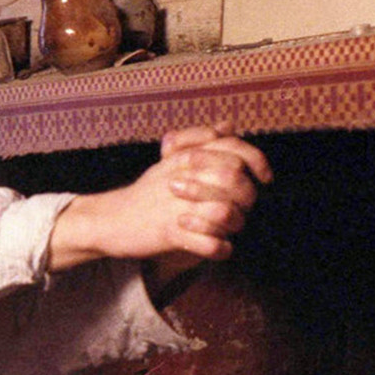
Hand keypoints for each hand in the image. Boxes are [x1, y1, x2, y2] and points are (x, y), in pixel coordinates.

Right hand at [47, 123, 270, 269]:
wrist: (111, 219)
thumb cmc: (146, 194)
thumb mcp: (171, 160)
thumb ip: (201, 141)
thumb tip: (228, 125)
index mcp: (185, 158)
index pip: (234, 149)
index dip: (258, 162)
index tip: (264, 177)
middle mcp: (183, 177)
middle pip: (235, 181)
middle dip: (247, 198)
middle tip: (241, 208)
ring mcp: (177, 206)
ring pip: (226, 214)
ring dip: (234, 226)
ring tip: (226, 229)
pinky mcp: (170, 233)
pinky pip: (210, 244)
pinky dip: (219, 250)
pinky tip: (216, 248)